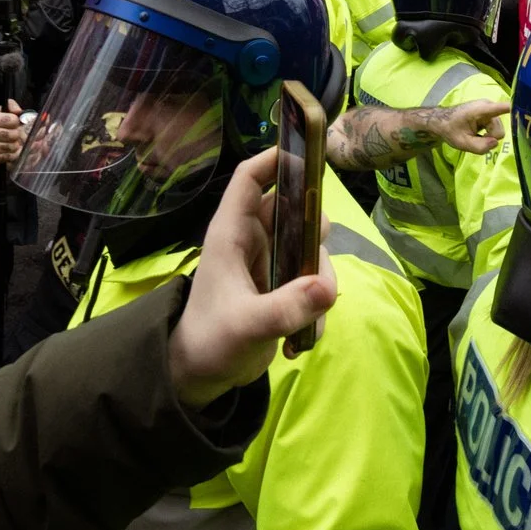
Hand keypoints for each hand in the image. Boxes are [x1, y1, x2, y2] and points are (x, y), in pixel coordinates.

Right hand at [0, 100, 27, 168]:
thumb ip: (11, 107)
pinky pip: (8, 156)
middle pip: (13, 134)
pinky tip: (8, 152)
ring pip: (12, 146)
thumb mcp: (1, 114)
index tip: (14, 124)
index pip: (13, 120)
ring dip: (15, 146)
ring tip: (12, 143)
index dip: (17, 123)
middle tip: (14, 136)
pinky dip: (12, 155)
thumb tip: (18, 111)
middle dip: (17, 136)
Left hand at [167, 149, 338, 406]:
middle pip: (292, 209)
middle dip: (313, 229)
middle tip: (319, 260)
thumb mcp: (246, 325)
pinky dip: (316, 305)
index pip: (250, 178)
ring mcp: (270, 263)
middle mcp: (252, 241)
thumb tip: (327, 287)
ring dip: (319, 277)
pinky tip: (301, 337)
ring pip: (310, 247)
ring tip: (310, 314)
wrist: (202, 376)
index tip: (310, 153)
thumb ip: (285, 308)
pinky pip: (313, 281)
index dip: (275, 159)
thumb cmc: (210, 342)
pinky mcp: (283, 287)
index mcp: (232, 234)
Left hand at [438, 99, 510, 153]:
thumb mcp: (462, 143)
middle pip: (499, 131)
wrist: (443, 121)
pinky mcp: (492, 113)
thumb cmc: (451, 130)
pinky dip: (489, 133)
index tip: (526, 106)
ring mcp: (491, 109)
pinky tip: (479, 132)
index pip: (500, 108)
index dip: (513, 108)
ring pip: (499, 131)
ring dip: (488, 136)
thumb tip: (496, 143)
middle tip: (474, 138)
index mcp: (481, 110)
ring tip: (475, 134)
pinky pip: (496, 128)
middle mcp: (489, 106)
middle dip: (490, 138)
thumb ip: (479, 146)